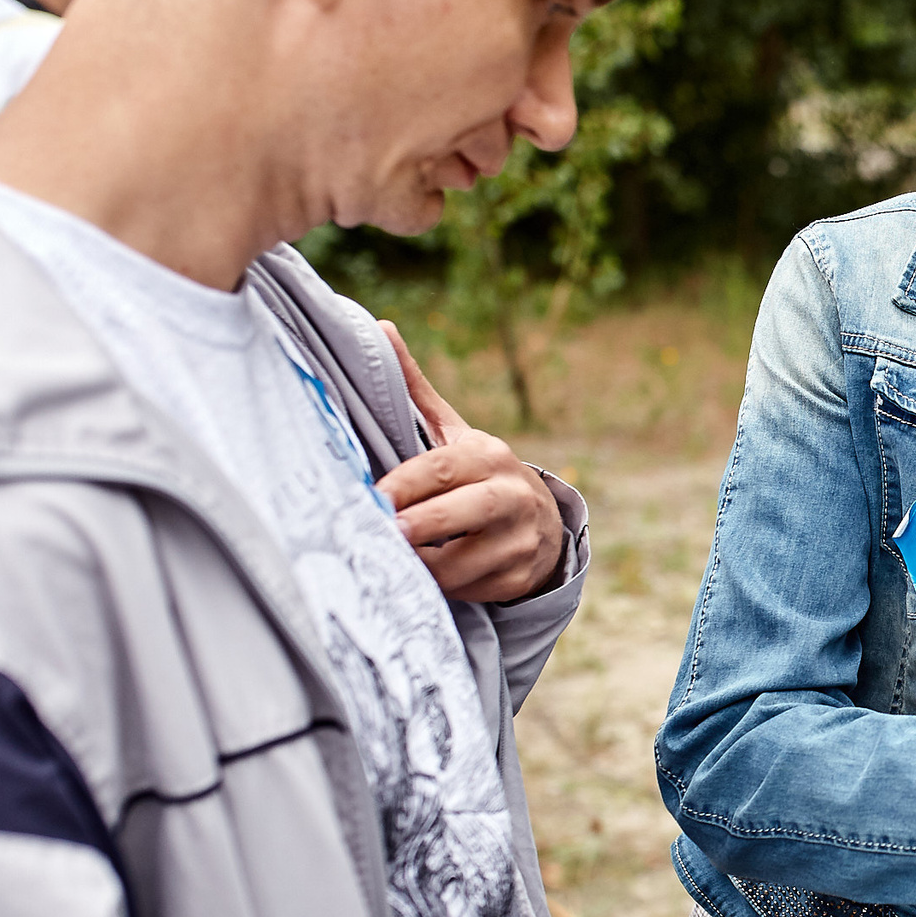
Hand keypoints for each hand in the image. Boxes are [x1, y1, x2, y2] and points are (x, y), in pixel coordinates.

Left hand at [375, 321, 565, 602]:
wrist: (542, 524)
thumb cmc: (478, 476)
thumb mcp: (454, 434)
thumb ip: (415, 391)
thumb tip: (380, 327)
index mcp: (489, 456)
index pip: (442, 467)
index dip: (406, 484)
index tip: (372, 498)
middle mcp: (512, 494)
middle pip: (464, 511)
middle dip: (421, 526)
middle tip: (383, 535)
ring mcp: (521, 539)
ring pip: (465, 560)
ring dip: (424, 566)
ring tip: (391, 565)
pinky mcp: (519, 576)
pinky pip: (471, 589)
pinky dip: (443, 589)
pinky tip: (420, 584)